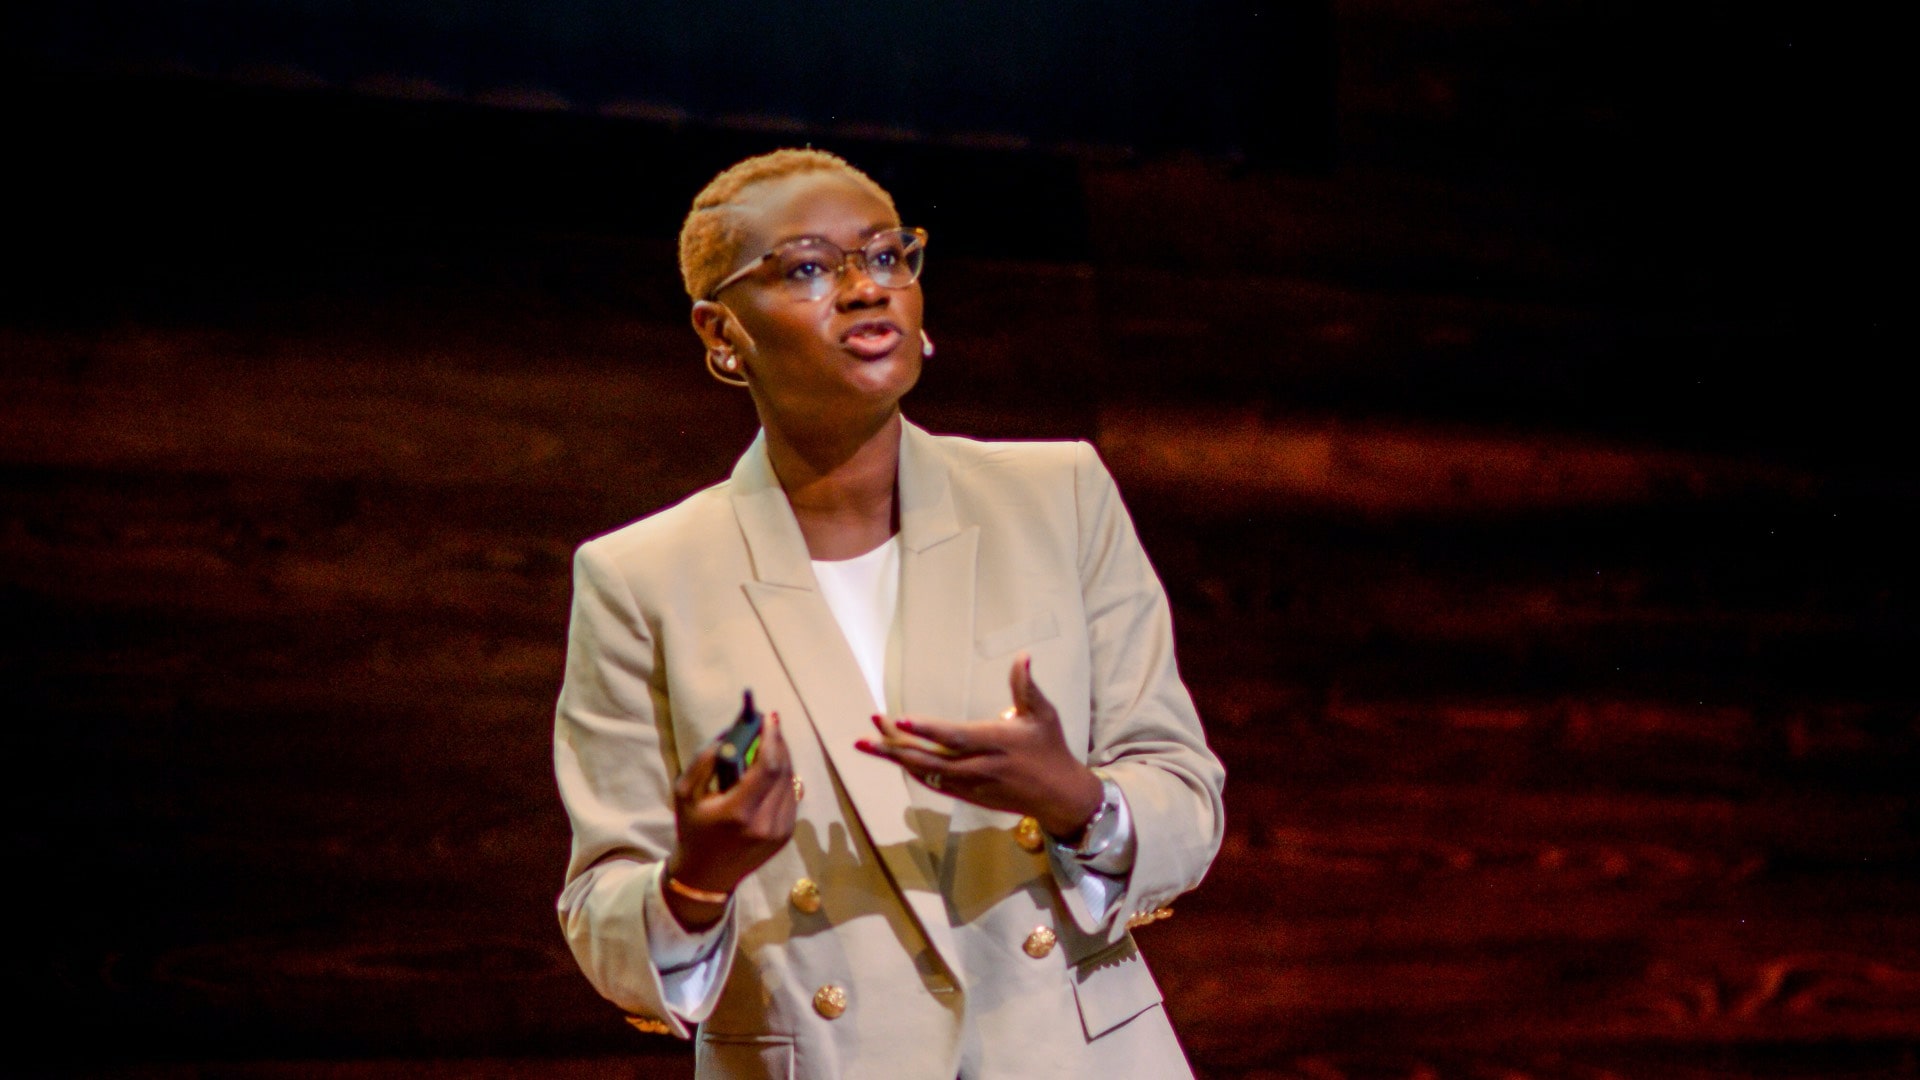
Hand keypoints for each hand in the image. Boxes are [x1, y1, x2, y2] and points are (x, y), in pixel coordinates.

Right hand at [663, 712, 796, 929]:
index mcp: (739, 813)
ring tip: (768, 741)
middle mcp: (765, 823)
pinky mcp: (786, 834)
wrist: (706, 876)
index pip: (767, 766)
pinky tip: (769, 769)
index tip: (768, 717)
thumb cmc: (693, 829)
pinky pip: (790, 795)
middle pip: (783, 770)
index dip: (772, 738)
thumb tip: (733, 731)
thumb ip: (705, 759)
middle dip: (778, 742)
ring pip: (790, 781)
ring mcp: (780, 831)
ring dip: (782, 757)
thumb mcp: (685, 793)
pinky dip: (782, 777)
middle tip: (769, 723)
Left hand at [856, 653, 1103, 840]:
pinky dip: (911, 769)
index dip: (927, 729)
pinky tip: (892, 757)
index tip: (899, 719)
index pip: (955, 736)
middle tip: (865, 735)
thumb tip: (1022, 655)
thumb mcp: (1044, 715)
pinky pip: (932, 783)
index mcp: (996, 743)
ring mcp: (971, 784)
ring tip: (867, 744)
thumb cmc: (1050, 749)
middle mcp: (979, 766)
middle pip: (929, 759)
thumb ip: (1026, 686)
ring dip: (895, 758)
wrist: (1058, 796)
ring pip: (925, 772)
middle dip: (895, 746)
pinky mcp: (967, 795)